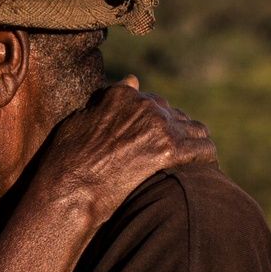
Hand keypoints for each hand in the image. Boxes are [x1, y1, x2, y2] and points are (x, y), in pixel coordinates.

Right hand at [0, 77, 215, 271]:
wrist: (69, 191)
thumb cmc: (66, 162)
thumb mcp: (79, 122)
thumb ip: (108, 100)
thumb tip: (132, 80)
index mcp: (121, 96)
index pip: (150, 101)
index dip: (152, 122)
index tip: (149, 140)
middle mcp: (143, 104)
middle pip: (175, 115)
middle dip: (174, 133)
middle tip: (170, 158)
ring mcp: (158, 126)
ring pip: (195, 130)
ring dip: (192, 145)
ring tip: (189, 164)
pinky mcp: (170, 150)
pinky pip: (204, 150)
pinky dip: (204, 160)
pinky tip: (200, 173)